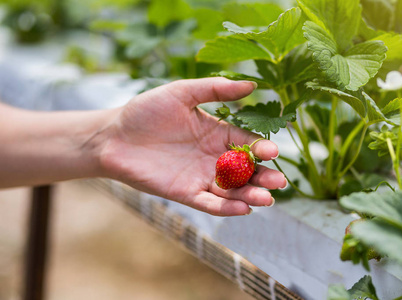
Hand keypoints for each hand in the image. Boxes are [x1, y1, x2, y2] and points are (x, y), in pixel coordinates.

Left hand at [100, 77, 286, 215]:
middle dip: (263, 177)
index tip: (273, 151)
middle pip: (245, 171)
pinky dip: (226, 207)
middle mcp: (213, 157)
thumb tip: (252, 84)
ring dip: (249, 196)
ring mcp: (200, 177)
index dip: (261, 148)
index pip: (246, 143)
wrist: (113, 136)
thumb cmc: (146, 111)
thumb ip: (216, 90)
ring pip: (231, 190)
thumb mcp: (182, 93)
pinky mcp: (184, 192)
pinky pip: (209, 202)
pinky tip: (243, 209)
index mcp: (216, 134)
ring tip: (266, 199)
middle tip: (279, 183)